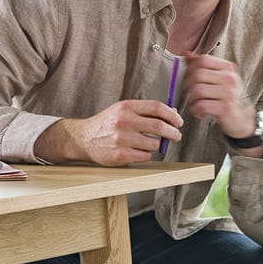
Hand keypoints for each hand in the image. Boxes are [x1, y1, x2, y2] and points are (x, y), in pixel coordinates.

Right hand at [34, 99, 181, 164]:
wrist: (84, 138)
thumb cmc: (108, 124)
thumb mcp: (124, 110)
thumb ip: (146, 111)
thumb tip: (173, 114)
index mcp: (126, 107)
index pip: (157, 108)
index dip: (172, 115)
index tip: (178, 122)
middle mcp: (124, 121)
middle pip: (159, 126)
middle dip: (173, 133)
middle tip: (176, 136)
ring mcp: (121, 138)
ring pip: (154, 144)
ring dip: (157, 146)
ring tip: (149, 144)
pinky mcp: (120, 154)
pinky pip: (145, 156)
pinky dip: (146, 154)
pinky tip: (138, 151)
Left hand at [181, 53, 253, 138]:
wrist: (241, 119)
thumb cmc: (227, 98)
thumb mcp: (218, 79)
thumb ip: (203, 67)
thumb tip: (187, 54)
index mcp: (228, 68)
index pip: (203, 60)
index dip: (190, 68)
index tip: (187, 77)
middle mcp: (230, 78)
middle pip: (198, 75)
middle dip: (187, 85)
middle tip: (188, 93)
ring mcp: (229, 93)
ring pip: (197, 90)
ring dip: (190, 99)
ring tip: (194, 104)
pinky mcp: (225, 108)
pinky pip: (201, 105)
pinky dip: (195, 110)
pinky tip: (199, 112)